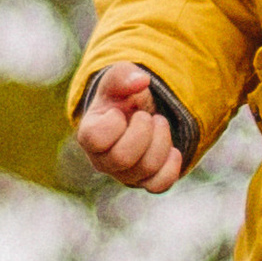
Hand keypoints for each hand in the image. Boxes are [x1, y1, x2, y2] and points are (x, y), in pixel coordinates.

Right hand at [76, 62, 182, 191]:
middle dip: (143, 131)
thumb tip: (141, 81)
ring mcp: (124, 174)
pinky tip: (172, 149)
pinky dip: (171, 166)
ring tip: (159, 124)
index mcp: (89, 135)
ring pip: (146, 169)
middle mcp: (102, 161)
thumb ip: (124, 75)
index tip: (120, 112)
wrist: (137, 113)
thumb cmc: (122, 97)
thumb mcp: (119, 78)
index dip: (114, 122)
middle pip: (123, 158)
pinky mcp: (145, 181)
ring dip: (161, 140)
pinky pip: (159, 185)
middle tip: (147, 116)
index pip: (95, 139)